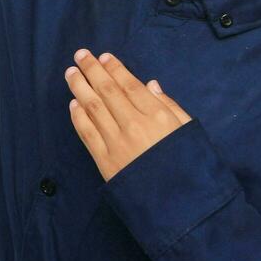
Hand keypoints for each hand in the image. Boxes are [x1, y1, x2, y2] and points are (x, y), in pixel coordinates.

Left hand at [65, 49, 192, 182]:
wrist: (178, 206)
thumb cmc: (189, 167)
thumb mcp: (189, 132)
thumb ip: (170, 106)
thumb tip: (150, 84)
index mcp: (158, 116)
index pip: (130, 85)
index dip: (115, 69)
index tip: (103, 56)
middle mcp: (134, 125)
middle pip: (107, 91)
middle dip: (92, 70)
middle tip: (80, 55)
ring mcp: (117, 143)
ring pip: (93, 108)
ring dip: (79, 87)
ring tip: (71, 73)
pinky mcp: (105, 160)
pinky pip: (87, 132)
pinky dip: (78, 116)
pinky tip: (73, 103)